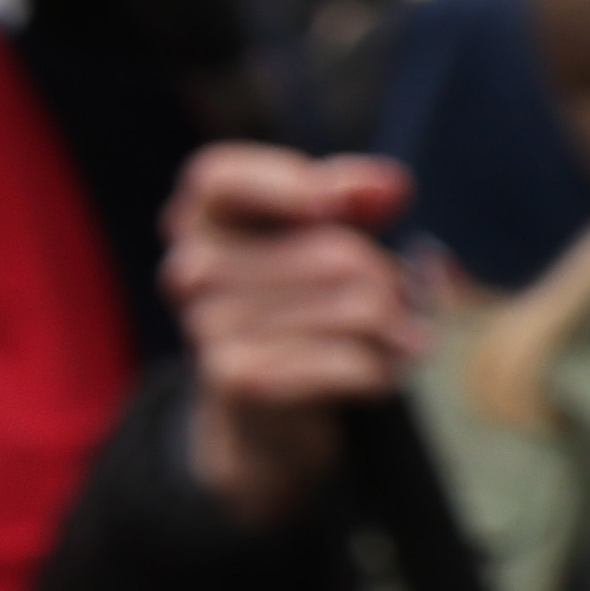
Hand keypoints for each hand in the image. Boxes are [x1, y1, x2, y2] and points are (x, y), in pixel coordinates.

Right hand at [165, 146, 425, 526]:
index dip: (284, 180)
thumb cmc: (297, 306)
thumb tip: (390, 184)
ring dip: (398, 330)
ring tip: (386, 340)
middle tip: (393, 302)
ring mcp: (209, 326)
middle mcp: (191, 269)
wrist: (262, 414)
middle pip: (340, 254)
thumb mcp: (313, 239)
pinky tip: (374, 374)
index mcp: (197, 220)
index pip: (218, 176)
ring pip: (362, 310)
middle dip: (390, 281)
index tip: (336, 203)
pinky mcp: (239, 378)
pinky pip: (357, 362)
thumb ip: (347, 199)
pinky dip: (386, 370)